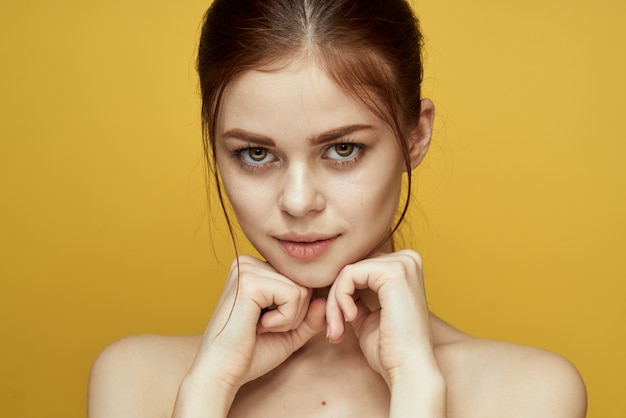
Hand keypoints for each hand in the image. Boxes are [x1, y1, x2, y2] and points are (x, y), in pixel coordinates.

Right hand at [183, 256, 325, 408]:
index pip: (301, 280)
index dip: (298, 310)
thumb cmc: (251, 353)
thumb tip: (328, 298)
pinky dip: (284, 319)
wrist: (221, 373)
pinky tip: (259, 325)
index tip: (269, 326)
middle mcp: (249, 261)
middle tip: (265, 327)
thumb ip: (311, 316)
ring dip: (290, 318)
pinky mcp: (249, 281)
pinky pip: (293, 295)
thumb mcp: (290, 332)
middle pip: (304, 282)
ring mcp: (247, 268)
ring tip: (261, 326)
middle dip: (295, 314)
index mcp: (255, 269)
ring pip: (302, 289)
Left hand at [325, 250, 438, 386]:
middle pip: (352, 268)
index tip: (337, 325)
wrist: (409, 370)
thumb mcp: (369, 316)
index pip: (359, 269)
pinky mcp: (394, 272)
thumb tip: (335, 285)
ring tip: (337, 329)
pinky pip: (348, 275)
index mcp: (405, 268)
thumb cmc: (390, 350)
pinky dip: (340, 298)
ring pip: (347, 272)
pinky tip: (350, 318)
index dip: (342, 295)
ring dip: (335, 302)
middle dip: (336, 300)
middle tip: (334, 330)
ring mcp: (403, 263)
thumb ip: (356, 297)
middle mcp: (407, 259)